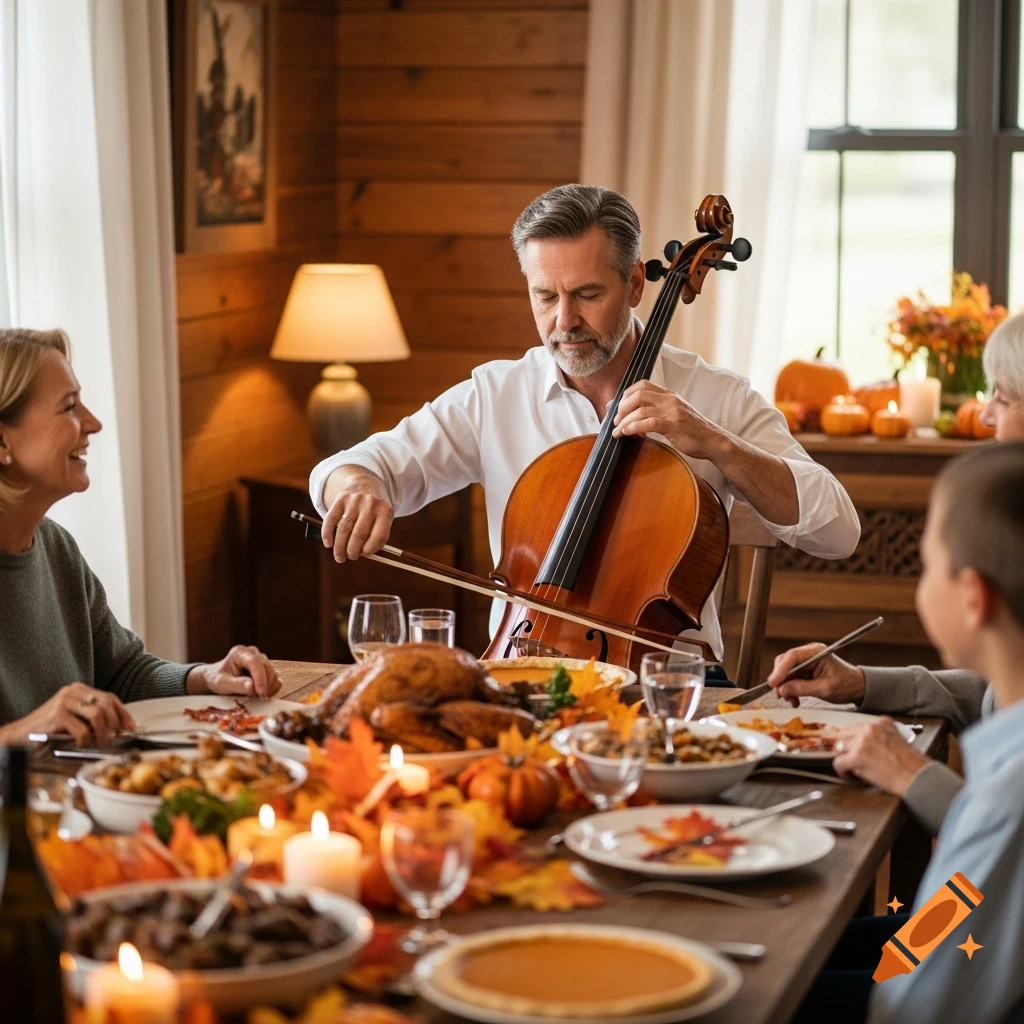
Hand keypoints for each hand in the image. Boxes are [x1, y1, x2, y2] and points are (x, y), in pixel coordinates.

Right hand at [0, 683, 134, 747]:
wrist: (19, 736)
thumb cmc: (48, 730)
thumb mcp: (75, 720)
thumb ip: (93, 720)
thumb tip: (120, 730)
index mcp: (79, 690)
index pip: (110, 698)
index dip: (123, 714)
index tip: (131, 729)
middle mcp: (74, 692)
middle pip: (107, 705)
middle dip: (115, 725)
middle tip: (115, 740)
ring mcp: (65, 702)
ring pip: (98, 715)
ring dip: (103, 734)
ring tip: (101, 745)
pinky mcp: (58, 715)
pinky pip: (82, 730)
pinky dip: (86, 741)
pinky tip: (82, 746)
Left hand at [188, 645, 281, 698]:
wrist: (218, 677)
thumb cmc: (218, 679)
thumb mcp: (222, 684)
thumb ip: (237, 685)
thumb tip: (253, 688)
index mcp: (240, 653)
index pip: (254, 662)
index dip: (260, 678)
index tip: (261, 693)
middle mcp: (253, 652)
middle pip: (266, 668)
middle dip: (264, 685)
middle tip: (257, 698)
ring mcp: (261, 659)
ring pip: (273, 673)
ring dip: (268, 687)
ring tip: (256, 696)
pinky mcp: (267, 667)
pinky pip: (276, 678)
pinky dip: (272, 688)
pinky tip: (262, 693)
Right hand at [322, 466, 393, 562]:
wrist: (365, 483)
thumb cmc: (375, 510)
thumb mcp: (382, 519)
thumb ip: (374, 537)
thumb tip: (360, 555)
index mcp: (386, 511)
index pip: (379, 536)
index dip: (370, 549)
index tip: (364, 554)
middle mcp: (371, 504)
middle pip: (359, 534)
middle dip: (352, 551)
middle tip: (350, 557)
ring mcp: (355, 500)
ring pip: (344, 529)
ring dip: (339, 547)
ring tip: (339, 557)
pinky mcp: (341, 498)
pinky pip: (331, 519)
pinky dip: (328, 534)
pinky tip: (328, 544)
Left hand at [611, 380, 722, 458]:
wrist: (713, 441)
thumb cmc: (692, 431)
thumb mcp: (675, 415)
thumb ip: (657, 412)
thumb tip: (633, 418)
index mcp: (669, 395)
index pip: (642, 385)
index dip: (625, 395)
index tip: (617, 408)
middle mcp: (670, 399)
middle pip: (638, 395)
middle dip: (621, 408)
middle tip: (615, 421)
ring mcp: (673, 411)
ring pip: (640, 409)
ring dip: (624, 421)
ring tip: (618, 431)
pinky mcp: (674, 425)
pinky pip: (649, 422)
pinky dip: (634, 427)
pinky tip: (627, 433)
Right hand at [766, 642, 866, 706]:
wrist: (858, 688)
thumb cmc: (846, 685)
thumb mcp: (824, 689)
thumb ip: (802, 688)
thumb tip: (782, 690)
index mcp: (816, 652)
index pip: (792, 657)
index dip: (780, 670)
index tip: (773, 683)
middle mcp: (809, 653)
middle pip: (785, 663)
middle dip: (781, 680)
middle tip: (780, 695)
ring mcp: (806, 661)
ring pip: (786, 672)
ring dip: (785, 687)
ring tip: (791, 700)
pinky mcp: (805, 670)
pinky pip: (791, 678)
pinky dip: (790, 689)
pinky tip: (795, 699)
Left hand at [832, 717, 930, 795]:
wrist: (918, 778)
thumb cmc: (913, 765)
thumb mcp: (899, 740)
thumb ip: (881, 736)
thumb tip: (863, 743)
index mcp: (881, 722)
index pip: (856, 727)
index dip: (854, 740)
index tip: (856, 750)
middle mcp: (870, 728)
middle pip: (844, 735)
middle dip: (846, 748)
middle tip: (851, 760)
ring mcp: (862, 742)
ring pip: (839, 748)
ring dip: (845, 759)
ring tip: (853, 769)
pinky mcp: (856, 758)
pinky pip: (838, 763)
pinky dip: (843, 772)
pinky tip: (851, 777)